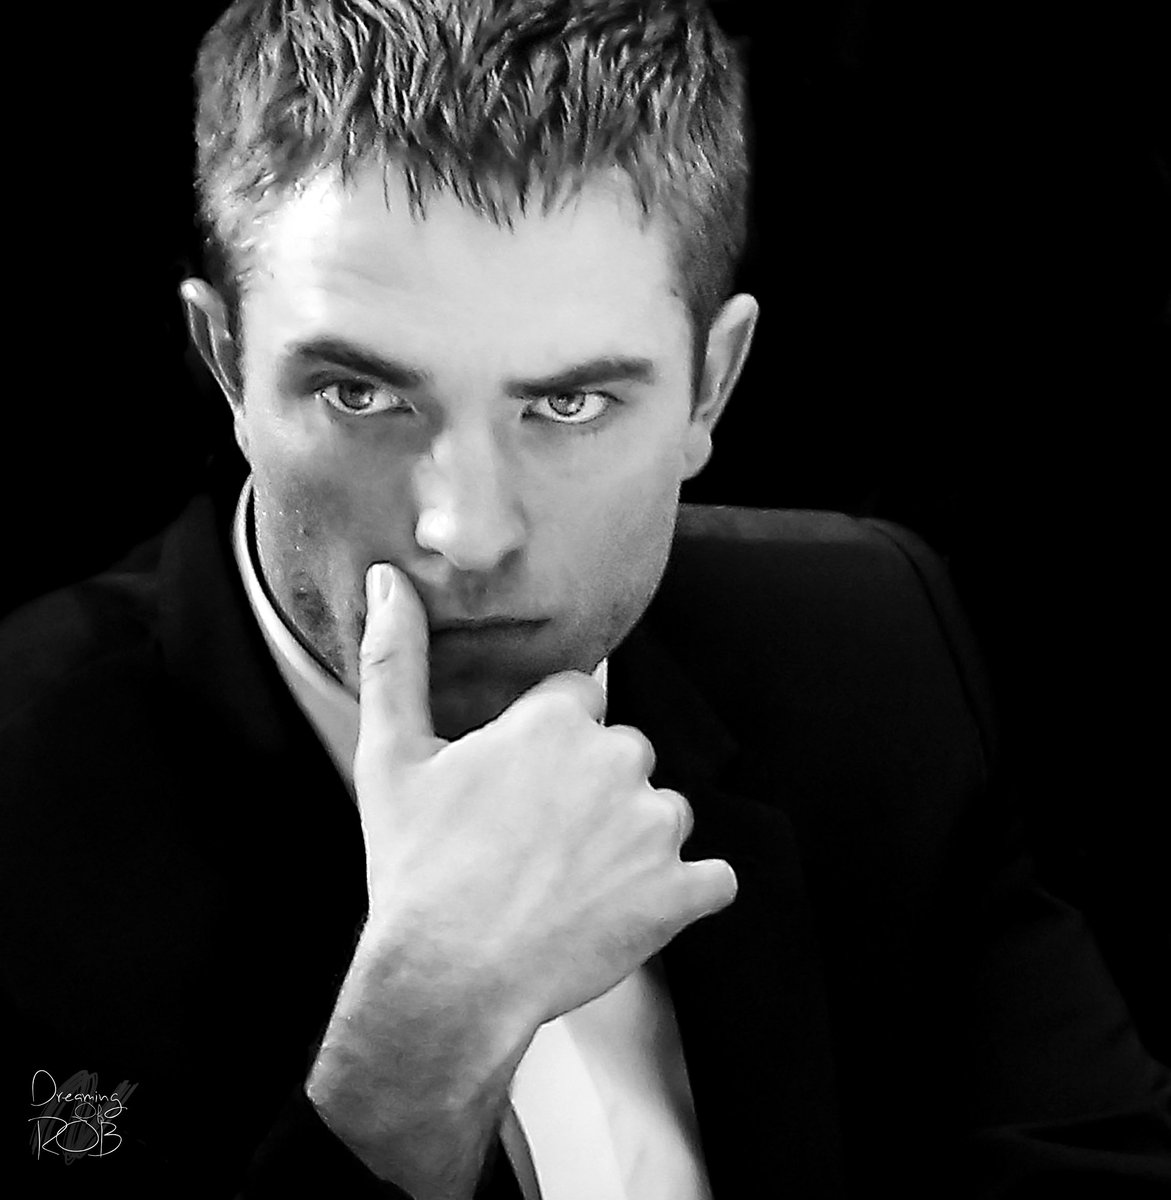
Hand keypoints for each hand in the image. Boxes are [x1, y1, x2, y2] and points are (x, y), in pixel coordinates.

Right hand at [306, 562, 735, 1195]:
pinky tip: (633, 911)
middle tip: (538, 843)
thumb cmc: (417, 867)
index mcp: (558, 719)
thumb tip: (388, 579)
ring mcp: (656, 826)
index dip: (546, 740)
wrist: (449, 980)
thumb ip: (395, 659)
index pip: (580, 699)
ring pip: (663, 814)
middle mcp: (620, 758)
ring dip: (635, 843)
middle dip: (593, 789)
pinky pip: (712, 879)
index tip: (517, 784)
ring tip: (573, 886)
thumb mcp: (390, 756)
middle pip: (625, 755)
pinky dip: (684, 894)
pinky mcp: (681, 891)